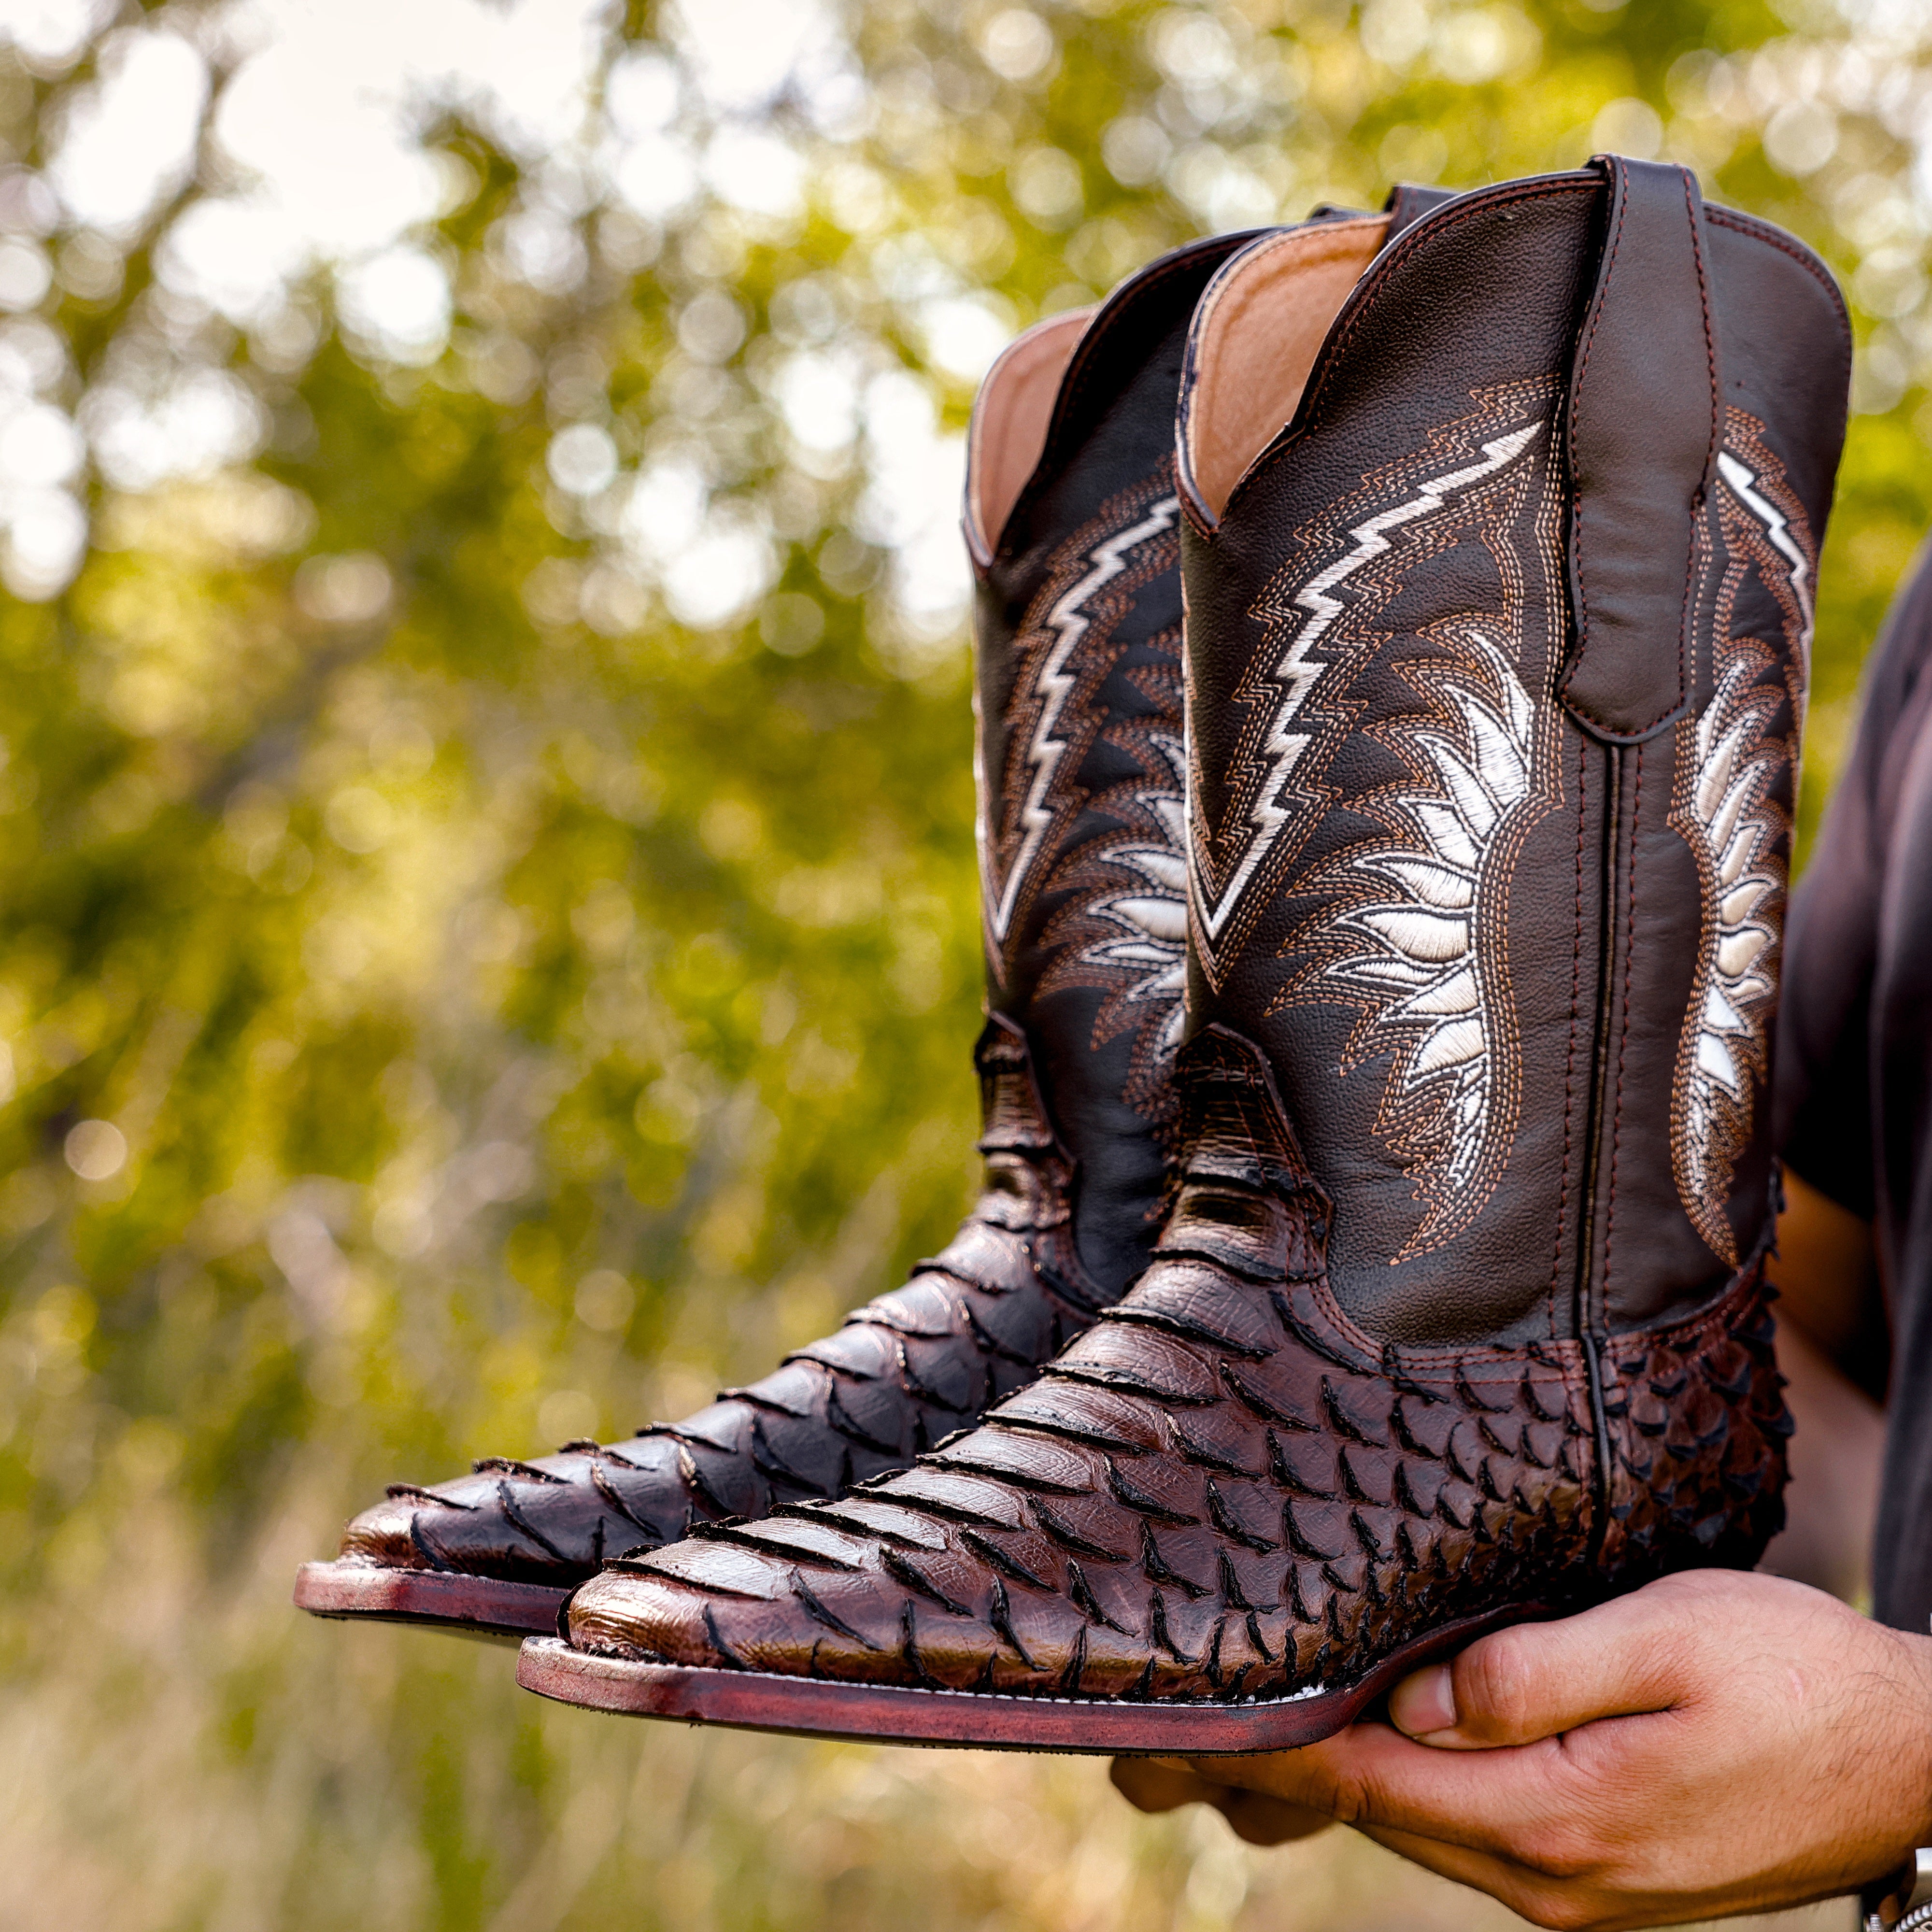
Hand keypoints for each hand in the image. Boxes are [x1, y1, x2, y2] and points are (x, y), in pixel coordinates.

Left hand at [1112, 1570, 1931, 1929]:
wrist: (1914, 1763)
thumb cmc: (1796, 1677)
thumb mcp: (1667, 1639)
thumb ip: (1533, 1673)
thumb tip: (1417, 1701)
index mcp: (1556, 1819)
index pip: (1369, 1782)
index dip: (1272, 1750)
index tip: (1178, 1723)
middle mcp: (1554, 1879)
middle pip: (1383, 1811)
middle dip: (1287, 1768)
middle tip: (1187, 1717)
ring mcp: (1581, 1892)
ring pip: (1425, 1825)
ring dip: (1350, 1775)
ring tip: (1261, 1726)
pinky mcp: (1606, 1878)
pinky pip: (1476, 1832)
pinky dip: (1416, 1789)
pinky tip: (1389, 1740)